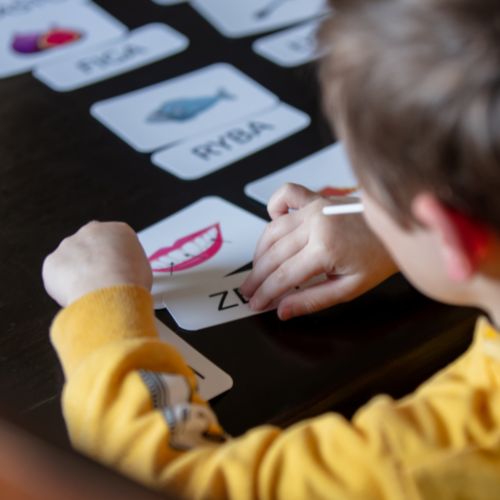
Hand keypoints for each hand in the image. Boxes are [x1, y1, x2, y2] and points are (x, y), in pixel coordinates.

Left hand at [43, 222, 152, 306]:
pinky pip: (56, 275)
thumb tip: (124, 272)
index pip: (115, 241)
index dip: (115, 258)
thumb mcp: (143, 267)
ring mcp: (69, 244)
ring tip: (89, 292)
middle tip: (100, 281)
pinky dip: (62, 286)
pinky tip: (76, 295)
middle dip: (93, 262)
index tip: (116, 271)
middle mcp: (92, 231)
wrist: (110, 293)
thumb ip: (129, 263)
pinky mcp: (52, 261)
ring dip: (77, 273)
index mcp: (118, 230)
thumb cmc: (130, 282)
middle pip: (90, 245)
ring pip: (71, 259)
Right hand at [239, 183, 397, 319]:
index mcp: (325, 249)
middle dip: (256, 277)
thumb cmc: (378, 257)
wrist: (398, 227)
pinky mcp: (316, 198)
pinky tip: (273, 223)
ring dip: (259, 251)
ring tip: (256, 268)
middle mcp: (315, 225)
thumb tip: (283, 310)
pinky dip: (273, 207)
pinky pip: (286, 195)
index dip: (266, 292)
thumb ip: (313, 299)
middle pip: (273, 255)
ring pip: (272, 230)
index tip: (255, 303)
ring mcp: (314, 208)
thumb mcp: (349, 288)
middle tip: (248, 290)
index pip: (284, 276)